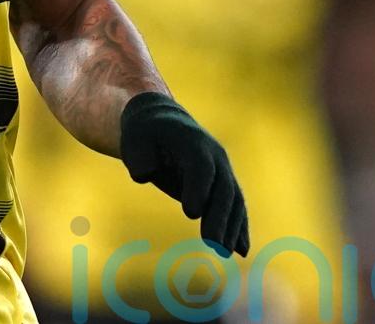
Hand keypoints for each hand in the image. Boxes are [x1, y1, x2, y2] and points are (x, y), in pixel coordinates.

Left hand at [119, 93, 249, 256]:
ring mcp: (223, 168)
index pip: (200, 167)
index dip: (198, 189)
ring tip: (225, 253)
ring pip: (234, 200)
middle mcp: (214, 155)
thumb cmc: (144, 133)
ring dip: (232, 227)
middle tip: (213, 244)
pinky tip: (241, 251)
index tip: (191, 214)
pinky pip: (236, 206)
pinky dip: (239, 227)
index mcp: (192, 142)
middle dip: (218, 217)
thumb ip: (139, 157)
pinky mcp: (224, 183)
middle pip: (222, 188)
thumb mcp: (133, 139)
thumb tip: (146, 175)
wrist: (163, 121)